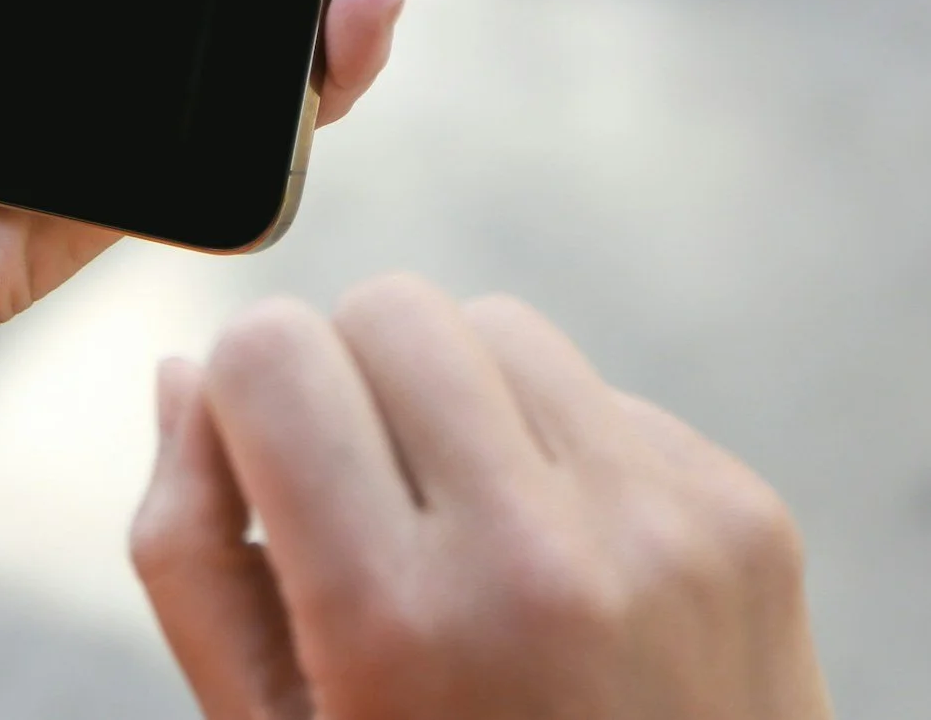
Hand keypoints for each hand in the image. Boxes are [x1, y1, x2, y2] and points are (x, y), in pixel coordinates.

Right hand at [131, 276, 831, 719]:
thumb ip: (191, 558)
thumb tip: (185, 371)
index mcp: (396, 623)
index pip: (271, 350)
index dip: (248, 403)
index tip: (271, 480)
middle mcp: (539, 557)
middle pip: (388, 307)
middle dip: (353, 383)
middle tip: (370, 511)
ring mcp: (663, 529)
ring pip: (499, 327)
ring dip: (461, 405)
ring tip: (469, 542)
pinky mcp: (746, 518)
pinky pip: (603, 396)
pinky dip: (562, 459)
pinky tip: (567, 578)